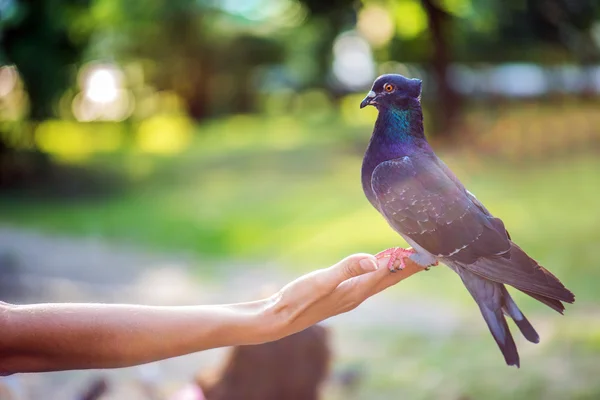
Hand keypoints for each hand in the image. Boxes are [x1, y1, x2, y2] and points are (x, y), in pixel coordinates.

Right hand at [262, 252, 422, 340]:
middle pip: (390, 278)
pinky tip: (374, 266)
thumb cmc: (297, 299)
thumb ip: (347, 269)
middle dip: (409, 267)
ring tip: (409, 259)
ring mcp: (347, 296)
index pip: (389, 273)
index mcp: (356, 290)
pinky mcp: (338, 295)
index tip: (429, 251)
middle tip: (430, 255)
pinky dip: (377, 270)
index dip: (409, 262)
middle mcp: (356, 295)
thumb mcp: (321, 281)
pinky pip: (366, 280)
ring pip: (379, 280)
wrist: (278, 318)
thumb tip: (374, 260)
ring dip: (395, 269)